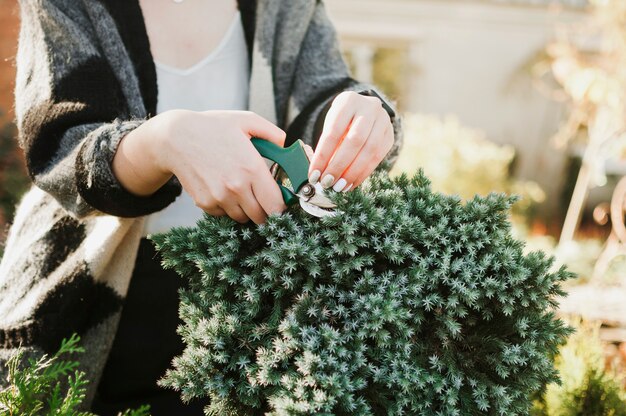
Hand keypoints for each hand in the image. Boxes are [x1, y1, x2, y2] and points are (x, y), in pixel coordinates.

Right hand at [114, 110, 287, 223]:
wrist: (176, 138)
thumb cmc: (213, 127)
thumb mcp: (246, 121)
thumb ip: (273, 133)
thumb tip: (286, 147)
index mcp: (252, 169)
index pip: (276, 205)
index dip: (281, 208)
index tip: (280, 202)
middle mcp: (236, 187)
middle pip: (261, 217)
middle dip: (265, 210)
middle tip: (262, 198)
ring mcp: (219, 198)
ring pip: (243, 218)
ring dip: (246, 209)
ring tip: (240, 189)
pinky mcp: (205, 203)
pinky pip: (224, 214)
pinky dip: (227, 207)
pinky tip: (223, 188)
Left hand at [307, 91, 393, 191]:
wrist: (363, 111)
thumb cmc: (340, 121)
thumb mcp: (331, 125)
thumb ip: (327, 145)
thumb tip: (319, 174)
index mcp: (348, 101)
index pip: (333, 131)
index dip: (323, 156)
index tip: (314, 174)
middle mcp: (369, 107)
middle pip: (355, 141)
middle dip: (339, 166)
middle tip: (327, 182)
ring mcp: (383, 121)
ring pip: (369, 150)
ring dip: (353, 173)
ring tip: (339, 187)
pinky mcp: (390, 135)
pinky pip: (378, 158)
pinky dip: (363, 173)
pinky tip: (351, 183)